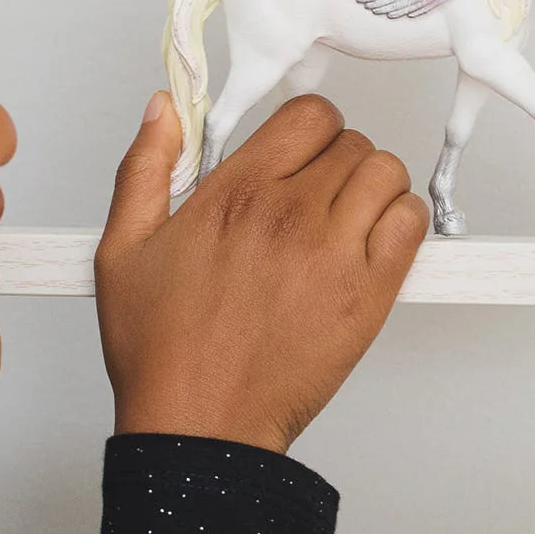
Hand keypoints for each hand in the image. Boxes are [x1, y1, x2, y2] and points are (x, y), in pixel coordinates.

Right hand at [94, 91, 428, 454]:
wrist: (198, 425)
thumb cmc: (161, 345)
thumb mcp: (123, 247)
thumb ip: (145, 166)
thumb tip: (162, 108)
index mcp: (237, 193)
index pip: (307, 115)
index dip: (305, 126)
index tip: (294, 149)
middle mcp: (291, 214)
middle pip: (351, 141)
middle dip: (333, 157)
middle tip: (312, 191)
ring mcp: (335, 255)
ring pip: (386, 173)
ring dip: (370, 184)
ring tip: (343, 214)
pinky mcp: (367, 297)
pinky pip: (411, 224)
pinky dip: (400, 219)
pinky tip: (369, 241)